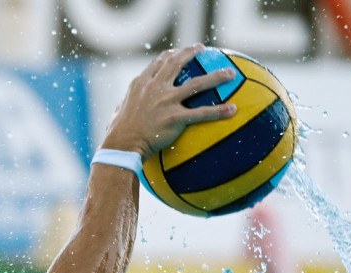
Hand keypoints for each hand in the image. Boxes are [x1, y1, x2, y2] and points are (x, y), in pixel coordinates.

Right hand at [102, 44, 238, 159]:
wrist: (122, 145)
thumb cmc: (117, 132)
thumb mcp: (118, 111)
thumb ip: (124, 104)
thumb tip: (121, 108)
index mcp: (141, 84)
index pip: (158, 62)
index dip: (170, 55)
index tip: (177, 51)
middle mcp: (155, 88)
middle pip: (177, 63)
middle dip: (191, 53)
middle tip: (202, 49)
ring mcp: (166, 101)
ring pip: (197, 84)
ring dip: (216, 77)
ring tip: (230, 73)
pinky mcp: (175, 117)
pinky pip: (202, 113)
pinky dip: (219, 111)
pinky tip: (233, 110)